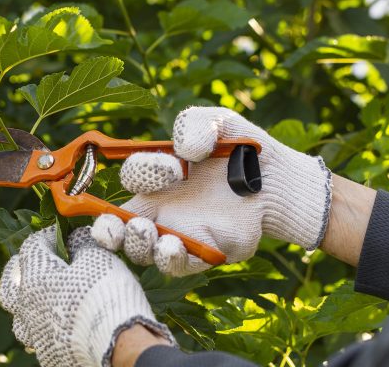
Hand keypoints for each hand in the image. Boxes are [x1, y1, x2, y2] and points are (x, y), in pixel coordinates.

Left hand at [0, 226, 173, 365]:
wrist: (119, 345)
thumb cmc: (106, 294)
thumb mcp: (97, 256)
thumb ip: (82, 242)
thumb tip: (76, 237)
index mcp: (34, 278)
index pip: (32, 246)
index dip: (48, 236)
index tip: (64, 234)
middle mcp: (27, 307)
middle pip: (10, 284)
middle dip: (20, 270)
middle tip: (36, 264)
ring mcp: (35, 334)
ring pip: (20, 317)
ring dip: (28, 305)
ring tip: (43, 299)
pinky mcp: (49, 355)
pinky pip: (39, 339)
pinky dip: (46, 329)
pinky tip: (61, 325)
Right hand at [91, 106, 331, 275]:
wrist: (280, 180)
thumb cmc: (243, 149)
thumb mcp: (219, 123)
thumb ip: (195, 124)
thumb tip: (185, 150)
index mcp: (157, 178)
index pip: (131, 179)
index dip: (141, 173)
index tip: (172, 167)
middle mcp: (161, 209)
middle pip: (118, 227)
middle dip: (108, 229)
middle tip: (115, 224)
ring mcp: (180, 235)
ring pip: (142, 251)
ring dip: (137, 245)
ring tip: (148, 233)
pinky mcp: (204, 253)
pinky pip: (178, 266)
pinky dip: (169, 259)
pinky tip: (172, 247)